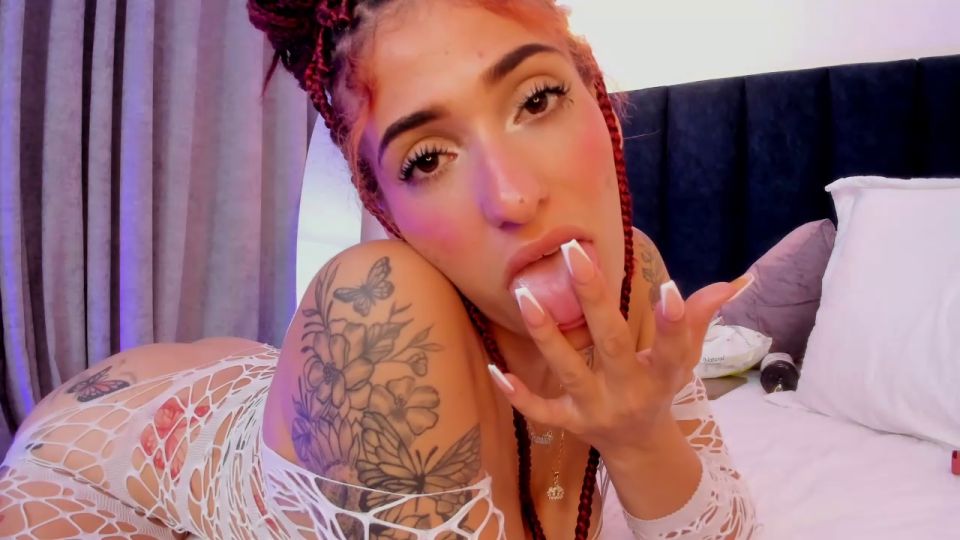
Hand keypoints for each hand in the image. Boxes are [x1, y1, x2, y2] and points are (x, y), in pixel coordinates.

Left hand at [488, 239, 753, 457]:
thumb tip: (736, 282)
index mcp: (662, 375)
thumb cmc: (658, 387)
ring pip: (569, 371)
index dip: (675, 323)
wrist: (639, 447)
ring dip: (547, 335)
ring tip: (525, 296)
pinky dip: (518, 395)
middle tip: (572, 253)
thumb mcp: (683, 359)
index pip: (674, 348)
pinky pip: (541, 410)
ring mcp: (596, 409)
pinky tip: (496, 369)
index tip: (670, 288)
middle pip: (611, 344)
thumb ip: (699, 319)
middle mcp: (629, 392)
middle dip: (592, 299)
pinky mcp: (569, 423)